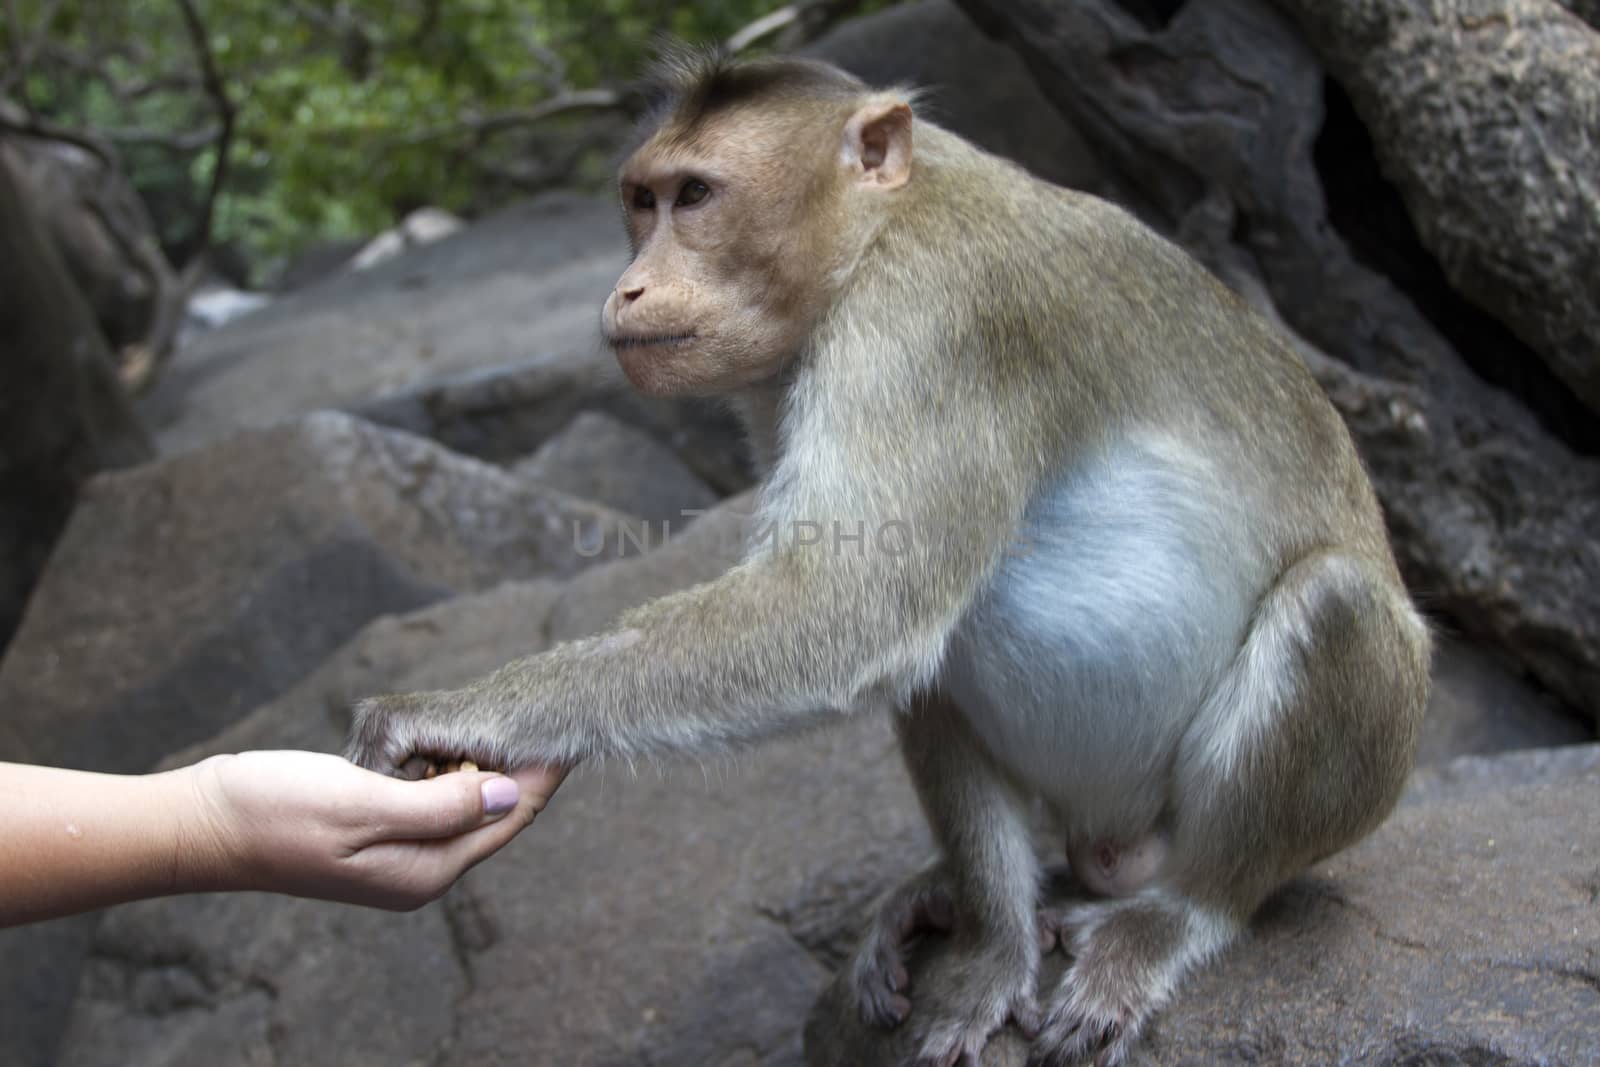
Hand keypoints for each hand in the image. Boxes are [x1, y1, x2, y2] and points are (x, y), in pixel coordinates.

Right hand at [180, 751, 565, 909]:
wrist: (204, 822)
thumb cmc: (278, 811)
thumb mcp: (364, 804)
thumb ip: (441, 804)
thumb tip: (509, 793)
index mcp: (426, 870)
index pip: (508, 819)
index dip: (542, 773)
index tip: (571, 729)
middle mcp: (420, 870)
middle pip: (493, 814)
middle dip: (517, 766)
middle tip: (542, 715)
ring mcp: (397, 853)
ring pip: (463, 803)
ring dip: (478, 765)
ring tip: (495, 722)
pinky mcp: (375, 830)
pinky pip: (430, 799)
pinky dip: (443, 771)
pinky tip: (442, 742)